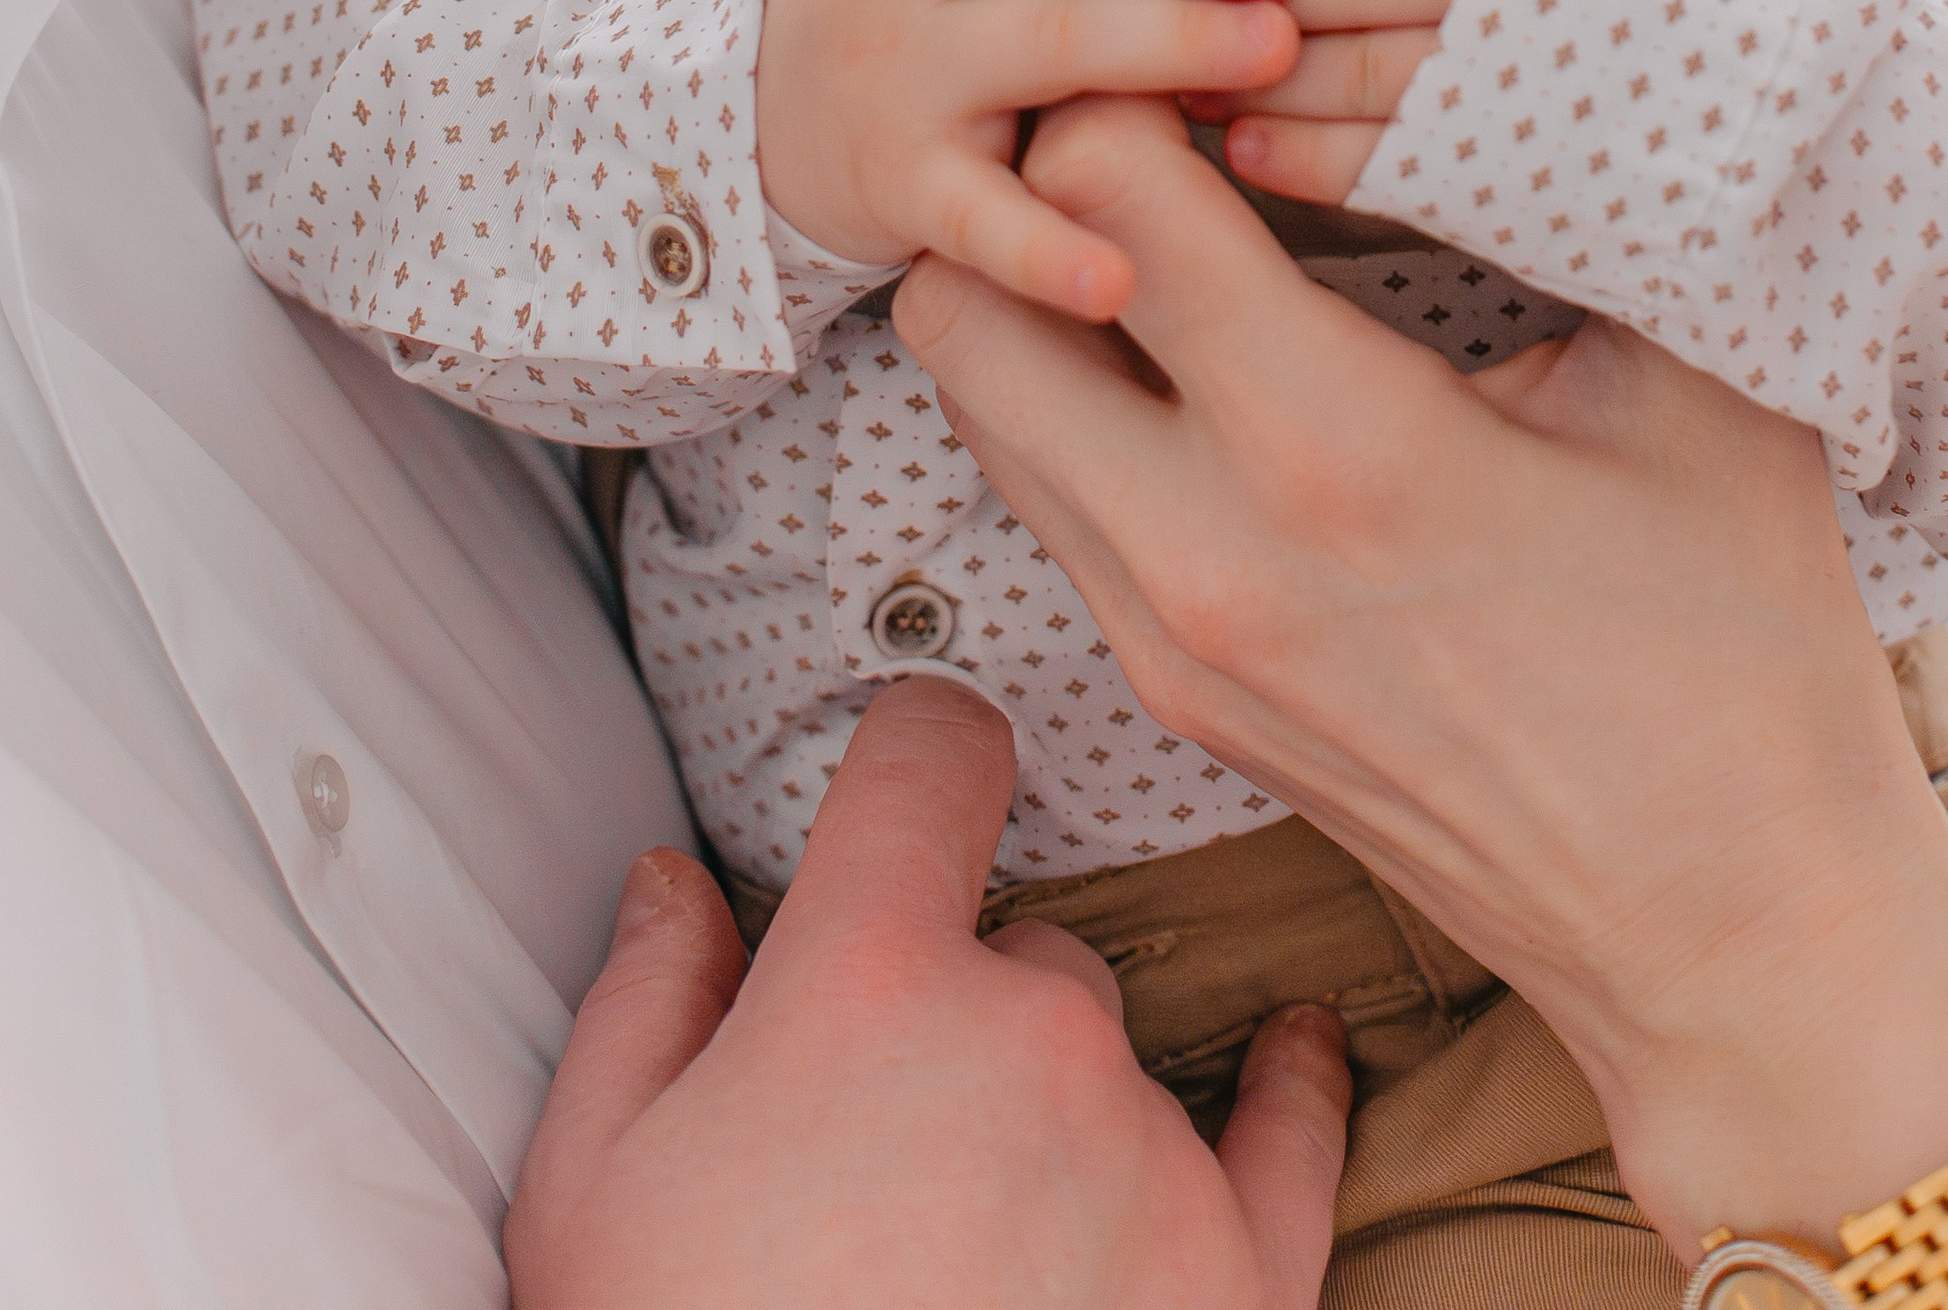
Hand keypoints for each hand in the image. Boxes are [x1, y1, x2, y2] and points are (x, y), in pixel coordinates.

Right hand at [505, 676, 1349, 1309]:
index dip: (920, 746)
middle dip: (956, 1018)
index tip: (924, 764)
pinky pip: (1293, 1141)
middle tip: (874, 1157)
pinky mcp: (1242, 1279)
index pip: (931, 759)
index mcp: (869, 982)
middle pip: (1022, 951)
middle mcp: (1035, 1036)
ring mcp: (1152, 1155)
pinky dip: (1295, 1092)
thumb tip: (677, 880)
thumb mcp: (591, 1192)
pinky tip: (1301, 1050)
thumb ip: (645, 1003)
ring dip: (1057, 1110)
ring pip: (1115, 1059)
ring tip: (966, 1250)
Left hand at [895, 105, 1947, 1268]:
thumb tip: (1486, 39)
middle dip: (1023, 184)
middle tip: (1137, 113)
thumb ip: (1555, 201)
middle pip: (961, 304)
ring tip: (1162, 216)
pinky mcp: (1175, 697)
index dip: (1130, 77)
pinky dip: (1075, 398)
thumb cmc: (1739, 640)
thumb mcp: (1683, 375)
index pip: (1095, 192)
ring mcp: (1167, 640)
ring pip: (978, 410)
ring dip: (1035, 292)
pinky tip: (1201, 348)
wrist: (1731, 927)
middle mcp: (1200, 549)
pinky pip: (1048, 499)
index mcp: (1329, 446)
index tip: (1213, 39)